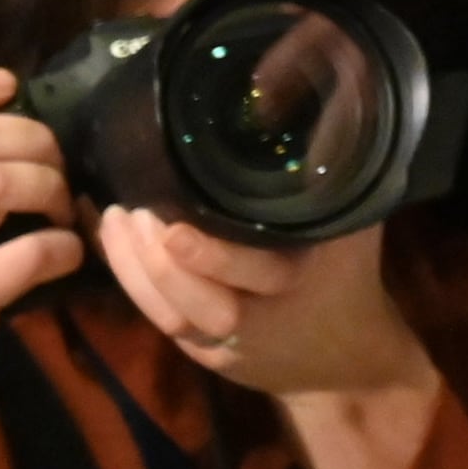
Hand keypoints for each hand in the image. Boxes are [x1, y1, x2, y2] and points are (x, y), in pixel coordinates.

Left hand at [93, 209, 430, 399]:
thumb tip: (328, 106)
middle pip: (197, 302)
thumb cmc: (351, 277)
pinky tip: (114, 242)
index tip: (173, 228)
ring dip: (133, 269)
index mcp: (296, 283)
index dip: (210, 258)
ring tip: (113, 218)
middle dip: (155, 263)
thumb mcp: (354, 226)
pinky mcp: (202, 352)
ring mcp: (224, 342)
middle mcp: (256, 318)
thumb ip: (334, 178)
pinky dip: (131, 282)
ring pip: (169, 314)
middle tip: (131, 209)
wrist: (347, 362)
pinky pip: (160, 319)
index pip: (251, 274)